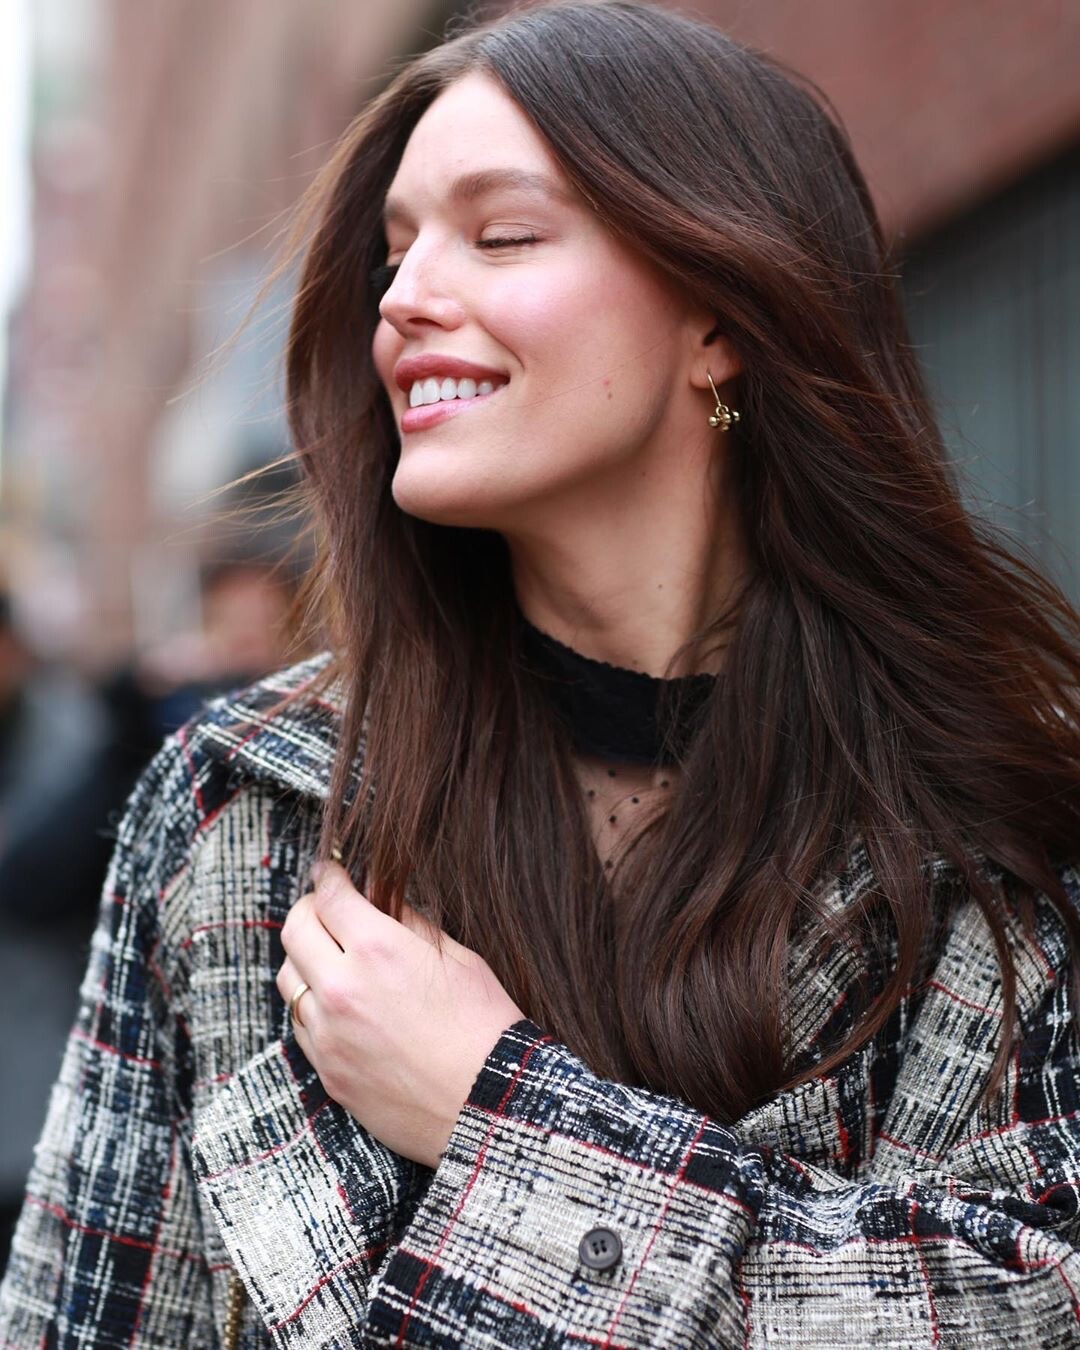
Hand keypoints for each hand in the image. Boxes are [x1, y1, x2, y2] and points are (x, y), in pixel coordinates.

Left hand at [276, 862, 525, 1168]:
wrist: (488, 1106)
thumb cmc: (484, 1026)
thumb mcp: (458, 957)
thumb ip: (410, 922)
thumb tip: (380, 897)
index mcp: (378, 950)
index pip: (330, 895)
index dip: (329, 875)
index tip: (331, 870)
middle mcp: (342, 989)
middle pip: (295, 929)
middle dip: (310, 909)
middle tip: (327, 907)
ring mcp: (329, 1035)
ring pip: (288, 978)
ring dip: (305, 958)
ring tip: (332, 957)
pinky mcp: (327, 1072)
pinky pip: (300, 1024)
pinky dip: (312, 1004)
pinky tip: (339, 1003)